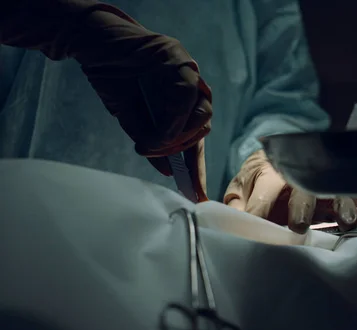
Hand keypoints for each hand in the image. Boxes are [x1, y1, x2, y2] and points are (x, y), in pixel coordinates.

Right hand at [72, 5, 212, 199]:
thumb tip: (166, 171)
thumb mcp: (131, 120)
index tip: (196, 195)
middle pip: (202, 130)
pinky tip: (163, 129)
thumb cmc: (114, 80)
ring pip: (202, 114)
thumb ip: (152, 143)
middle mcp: (190, 94)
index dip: (195, 169)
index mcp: (179, 109)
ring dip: (180, 136)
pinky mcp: (181, 61)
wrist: (94, 46)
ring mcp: (189, 77)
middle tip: (165, 162)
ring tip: (157, 143)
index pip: (193, 142)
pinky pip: (187, 94)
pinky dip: (176, 118)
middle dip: (186, 155)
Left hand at [224, 150, 356, 232]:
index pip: (265, 192)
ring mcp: (319, 187)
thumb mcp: (241, 185)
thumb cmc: (258, 177)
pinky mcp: (333, 198)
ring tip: (345, 222)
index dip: (260, 211)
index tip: (255, 229)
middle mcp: (299, 178)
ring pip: (332, 193)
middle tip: (298, 226)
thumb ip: (237, 203)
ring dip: (340, 207)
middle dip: (302, 207)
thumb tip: (235, 221)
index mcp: (271, 172)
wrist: (278, 160)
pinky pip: (348, 204)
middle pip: (303, 189)